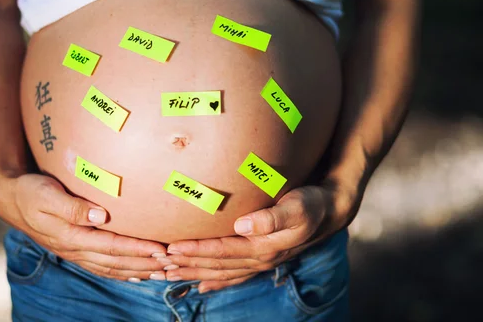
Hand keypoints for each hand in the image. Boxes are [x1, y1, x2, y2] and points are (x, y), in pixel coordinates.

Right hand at [0, 172, 169, 281]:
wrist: (11, 198)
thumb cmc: (31, 191)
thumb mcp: (47, 194)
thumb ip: (73, 206)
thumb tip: (100, 215)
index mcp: (70, 236)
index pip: (111, 246)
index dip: (137, 249)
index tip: (160, 250)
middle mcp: (75, 249)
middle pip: (116, 261)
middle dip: (145, 264)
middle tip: (172, 265)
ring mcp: (75, 252)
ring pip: (111, 267)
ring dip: (138, 272)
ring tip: (162, 274)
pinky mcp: (75, 249)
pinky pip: (102, 267)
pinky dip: (122, 273)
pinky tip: (137, 275)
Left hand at [164, 184, 356, 292]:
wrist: (330, 210)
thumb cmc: (312, 203)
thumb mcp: (298, 206)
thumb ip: (272, 217)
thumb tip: (243, 225)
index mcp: (263, 247)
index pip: (222, 251)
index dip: (196, 251)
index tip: (170, 248)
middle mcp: (258, 259)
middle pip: (216, 265)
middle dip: (186, 265)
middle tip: (158, 265)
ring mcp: (260, 261)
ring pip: (221, 272)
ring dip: (194, 273)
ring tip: (169, 274)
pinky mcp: (261, 257)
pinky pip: (233, 274)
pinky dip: (215, 281)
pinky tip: (200, 285)